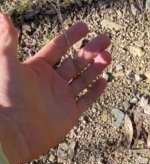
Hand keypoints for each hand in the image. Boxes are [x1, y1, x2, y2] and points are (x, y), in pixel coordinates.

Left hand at [0, 13, 110, 163]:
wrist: (16, 133)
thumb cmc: (8, 98)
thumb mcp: (7, 65)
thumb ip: (8, 41)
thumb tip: (2, 14)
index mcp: (38, 68)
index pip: (58, 47)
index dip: (72, 36)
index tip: (85, 27)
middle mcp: (52, 81)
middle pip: (76, 62)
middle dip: (91, 50)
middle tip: (106, 40)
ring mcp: (63, 97)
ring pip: (84, 79)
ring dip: (96, 67)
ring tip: (108, 56)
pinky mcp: (71, 113)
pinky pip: (86, 100)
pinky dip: (95, 91)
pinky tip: (104, 81)